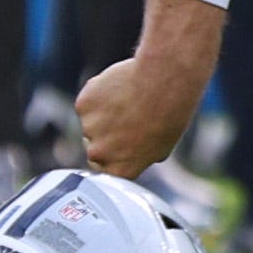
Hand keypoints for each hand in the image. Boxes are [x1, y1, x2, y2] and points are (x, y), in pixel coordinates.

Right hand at [78, 0, 225, 176]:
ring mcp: (88, 129)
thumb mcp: (160, 148)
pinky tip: (119, 88)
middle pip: (94, 146)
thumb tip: (132, 157)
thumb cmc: (169, 115)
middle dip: (106, 134)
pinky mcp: (82, 105)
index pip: (105, 169)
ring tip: (129, 100)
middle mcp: (99, 155)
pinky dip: (98, 95)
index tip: (122, 141)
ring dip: (103, 113)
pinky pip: (88, 101)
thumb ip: (138, 158)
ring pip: (91, 121)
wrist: (162, 83)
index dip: (113, 154)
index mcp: (119, 170)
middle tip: (129, 116)